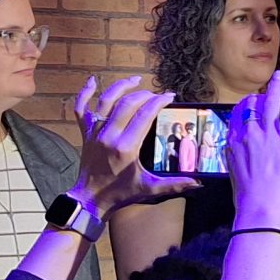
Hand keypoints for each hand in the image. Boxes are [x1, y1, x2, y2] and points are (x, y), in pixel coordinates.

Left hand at [69, 77, 195, 215]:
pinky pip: (81, 109)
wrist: (90, 200)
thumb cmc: (119, 194)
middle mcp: (109, 135)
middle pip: (127, 103)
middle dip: (145, 94)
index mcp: (126, 147)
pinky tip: (91, 81)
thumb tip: (198, 182)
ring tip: (135, 79)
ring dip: (121, 86)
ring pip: (106, 100)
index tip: (169, 97)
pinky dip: (84, 94)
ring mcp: (95, 132)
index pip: (145, 114)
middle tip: (157, 95)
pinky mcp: (85, 133)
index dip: (159, 101)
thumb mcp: (149, 189)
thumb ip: (174, 184)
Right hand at [224, 72, 279, 232]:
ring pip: (270, 105)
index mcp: (234, 143)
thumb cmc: (246, 199)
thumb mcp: (233, 173)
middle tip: (270, 85)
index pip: (237, 116)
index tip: (251, 101)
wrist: (259, 210)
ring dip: (276, 88)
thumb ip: (235, 157)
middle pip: (252, 106)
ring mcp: (268, 138)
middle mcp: (249, 135)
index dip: (245, 106)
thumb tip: (235, 151)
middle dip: (260, 94)